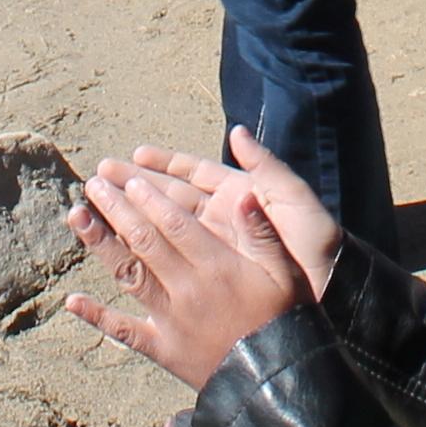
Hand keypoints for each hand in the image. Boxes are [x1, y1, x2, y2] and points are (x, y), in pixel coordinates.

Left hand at [62, 171, 308, 391]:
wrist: (275, 385)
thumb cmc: (283, 321)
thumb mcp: (285, 272)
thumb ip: (262, 233)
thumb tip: (246, 195)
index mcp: (217, 267)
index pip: (175, 223)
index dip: (150, 198)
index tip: (129, 177)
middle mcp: (187, 289)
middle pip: (144, 241)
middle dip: (117, 209)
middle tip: (94, 183)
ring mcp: (170, 320)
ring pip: (128, 275)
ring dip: (99, 245)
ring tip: (76, 216)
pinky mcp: (162, 348)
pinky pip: (125, 331)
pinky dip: (97, 316)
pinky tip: (71, 301)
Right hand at [114, 127, 342, 298]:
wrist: (329, 294)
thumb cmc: (315, 245)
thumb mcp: (295, 201)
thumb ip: (266, 168)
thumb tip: (238, 132)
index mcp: (239, 198)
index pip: (195, 175)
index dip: (165, 163)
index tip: (135, 155)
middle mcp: (221, 222)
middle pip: (171, 199)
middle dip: (136, 186)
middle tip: (101, 175)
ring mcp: (213, 251)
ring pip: (163, 231)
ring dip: (131, 221)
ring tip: (96, 208)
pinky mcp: (210, 281)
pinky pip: (170, 269)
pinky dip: (142, 264)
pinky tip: (118, 257)